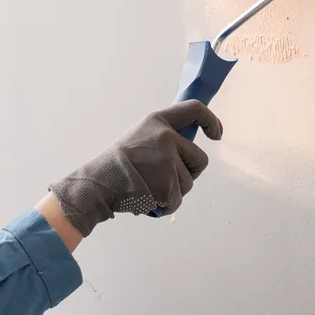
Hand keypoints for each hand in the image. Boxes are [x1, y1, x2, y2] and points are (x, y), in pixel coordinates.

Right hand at [46, 101, 222, 235]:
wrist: (98, 184)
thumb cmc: (116, 164)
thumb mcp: (139, 137)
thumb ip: (163, 138)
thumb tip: (186, 149)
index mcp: (158, 121)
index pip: (194, 109)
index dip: (211, 121)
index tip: (216, 134)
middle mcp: (167, 138)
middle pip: (200, 159)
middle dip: (189, 172)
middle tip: (165, 178)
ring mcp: (168, 161)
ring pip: (188, 183)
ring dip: (173, 191)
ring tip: (148, 187)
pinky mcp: (168, 185)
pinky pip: (177, 200)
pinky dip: (165, 204)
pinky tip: (147, 198)